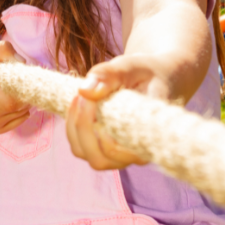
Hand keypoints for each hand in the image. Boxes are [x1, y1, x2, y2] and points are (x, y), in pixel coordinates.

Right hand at [0, 41, 30, 134]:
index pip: (11, 101)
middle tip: (14, 80)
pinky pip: (19, 119)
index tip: (19, 76)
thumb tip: (22, 62)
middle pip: (19, 106)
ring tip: (5, 89)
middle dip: (23, 91)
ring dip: (21, 99)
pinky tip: (7, 98)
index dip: (22, 89)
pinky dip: (19, 108)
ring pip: (22, 113)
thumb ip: (2, 49)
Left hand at [66, 55, 158, 170]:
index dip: (95, 125)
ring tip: (81, 98)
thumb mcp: (130, 66)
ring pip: (85, 153)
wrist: (152, 79)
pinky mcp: (104, 151)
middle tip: (82, 95)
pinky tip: (79, 103)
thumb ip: (109, 74)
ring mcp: (119, 156)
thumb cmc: (144, 73)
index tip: (90, 96)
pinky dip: (72, 126)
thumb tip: (84, 91)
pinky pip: (79, 147)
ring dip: (75, 125)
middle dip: (83, 125)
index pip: (116, 148)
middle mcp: (136, 154)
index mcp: (149, 138)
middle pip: (99, 157)